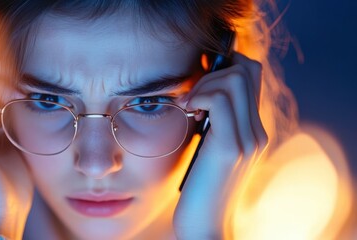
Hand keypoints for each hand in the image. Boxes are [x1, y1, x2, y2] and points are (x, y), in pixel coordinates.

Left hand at [173, 53, 268, 238]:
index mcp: (254, 129)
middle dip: (212, 73)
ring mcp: (248, 139)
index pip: (252, 74)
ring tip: (188, 106)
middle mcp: (257, 131)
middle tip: (190, 97)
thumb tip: (201, 94)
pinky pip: (219, 101)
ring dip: (203, 85)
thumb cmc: (201, 186)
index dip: (224, 66)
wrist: (205, 224)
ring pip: (234, 80)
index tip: (199, 84)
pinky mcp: (231, 148)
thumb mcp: (211, 148)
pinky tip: (187, 113)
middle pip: (246, 69)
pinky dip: (200, 98)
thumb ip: (216, 123)